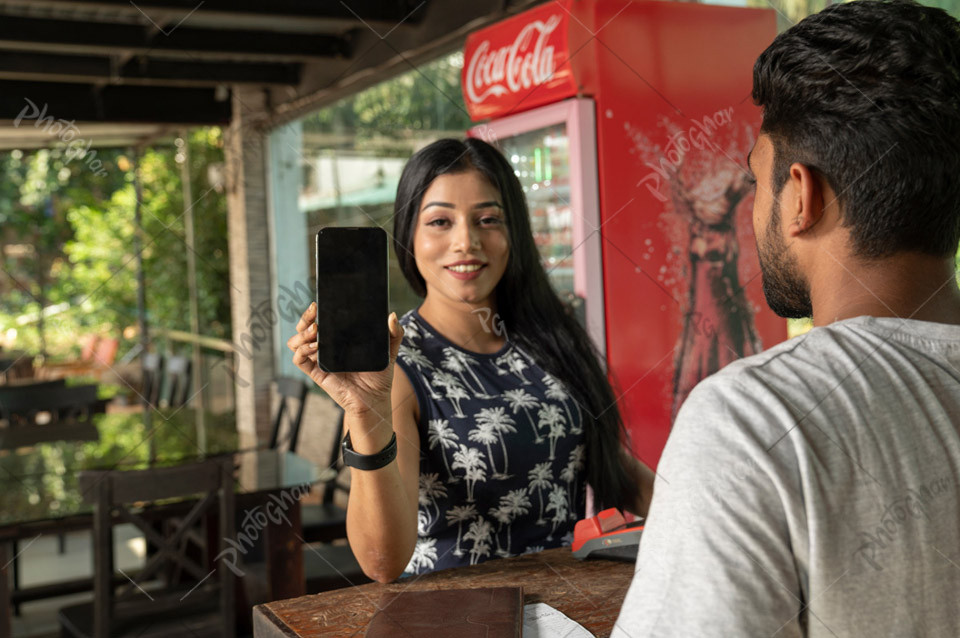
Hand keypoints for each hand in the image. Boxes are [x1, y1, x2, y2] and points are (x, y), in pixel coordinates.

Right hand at [287, 302, 403, 417]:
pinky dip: (302, 350)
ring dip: (301, 334)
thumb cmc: (379, 374)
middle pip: (302, 328)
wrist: (375, 398)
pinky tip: (316, 346)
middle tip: (314, 312)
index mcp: (337, 339)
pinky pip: (299, 360)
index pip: (318, 321)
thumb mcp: (389, 350)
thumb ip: (394, 333)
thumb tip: (392, 316)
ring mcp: (318, 360)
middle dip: (304, 318)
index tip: (317, 304)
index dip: (313, 312)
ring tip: (315, 330)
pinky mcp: (316, 373)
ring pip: (296, 342)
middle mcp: (324, 348)